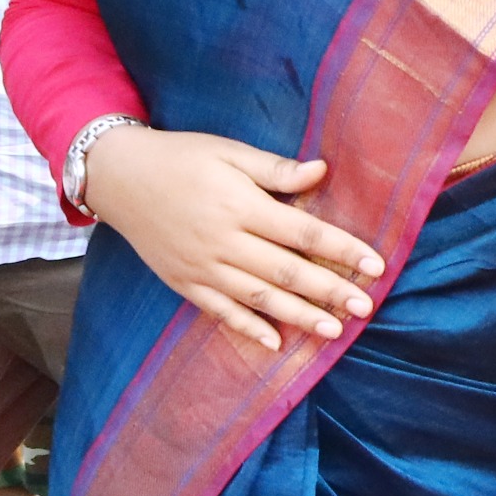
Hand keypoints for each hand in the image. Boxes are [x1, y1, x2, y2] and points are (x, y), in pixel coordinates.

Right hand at [81, 126, 382, 352]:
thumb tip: (321, 171)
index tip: (375, 265)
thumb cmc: (182, 158)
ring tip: (334, 330)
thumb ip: (275, 169)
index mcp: (241, 206)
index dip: (342, 250)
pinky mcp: (184, 283)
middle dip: (330, 291)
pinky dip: (248, 328)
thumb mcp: (230, 152)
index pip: (303, 233)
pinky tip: (275, 342)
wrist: (119, 177)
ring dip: (299, 316)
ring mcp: (202, 268)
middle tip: (366, 307)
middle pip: (286, 272)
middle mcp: (224, 242)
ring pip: (258, 298)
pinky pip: (220, 312)